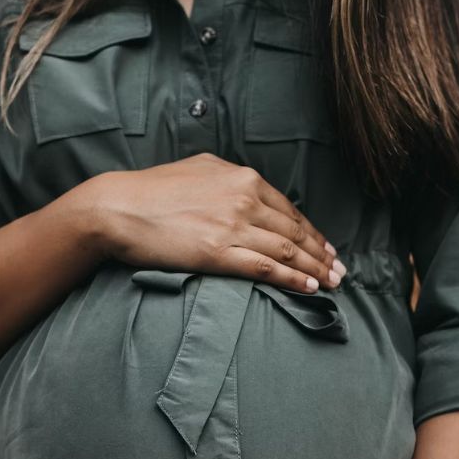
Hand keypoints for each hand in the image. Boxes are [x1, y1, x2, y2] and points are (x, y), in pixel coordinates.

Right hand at [79, 153, 345, 294]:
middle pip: (294, 230)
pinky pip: (266, 267)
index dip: (312, 231)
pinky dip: (292, 279)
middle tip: (340, 270)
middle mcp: (243, 198)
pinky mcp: (218, 252)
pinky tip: (308, 288)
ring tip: (332, 282)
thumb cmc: (151, 192)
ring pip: (286, 250)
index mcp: (241, 178)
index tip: (325, 247)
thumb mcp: (197, 170)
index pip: (288, 208)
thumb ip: (227, 178)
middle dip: (321, 253)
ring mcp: (233, 226)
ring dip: (314, 268)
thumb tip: (244, 186)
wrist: (118, 208)